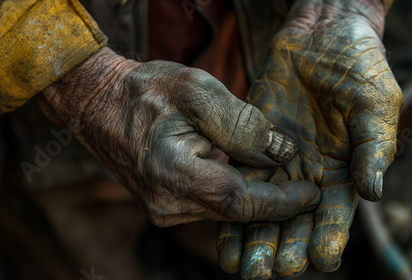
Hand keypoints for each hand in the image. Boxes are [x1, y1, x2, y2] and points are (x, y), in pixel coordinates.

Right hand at [35, 47, 320, 226]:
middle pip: (236, 212)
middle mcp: (168, 204)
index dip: (282, 202)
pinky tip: (247, 173)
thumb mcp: (197, 91)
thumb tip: (282, 153)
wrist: (98, 104)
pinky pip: (210, 205)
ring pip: (225, 211)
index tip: (312, 194)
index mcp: (174, 175)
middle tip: (304, 180)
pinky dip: (233, 193)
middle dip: (275, 199)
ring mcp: (164, 210)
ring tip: (279, 173)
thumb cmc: (145, 92)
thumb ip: (242, 124)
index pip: (241, 202)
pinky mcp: (165, 206)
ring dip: (255, 195)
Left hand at [217, 0, 401, 277]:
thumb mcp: (375, 102)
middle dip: (286, 246)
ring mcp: (281, 160)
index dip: (329, 235)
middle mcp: (311, 172)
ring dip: (254, 236)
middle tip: (272, 271)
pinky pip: (241, 177)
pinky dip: (232, 201)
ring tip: (243, 265)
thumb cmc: (358, 65)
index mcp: (346, 170)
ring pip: (265, 206)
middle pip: (297, 219)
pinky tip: (223, 229)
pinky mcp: (254, 144)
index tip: (321, 258)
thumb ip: (373, 145)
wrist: (322, 35)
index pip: (337, 211)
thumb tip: (373, 191)